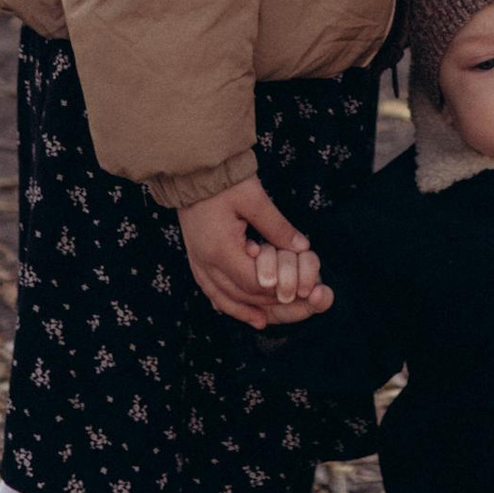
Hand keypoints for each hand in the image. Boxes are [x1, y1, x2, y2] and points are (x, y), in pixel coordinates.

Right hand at [178, 178, 333, 329]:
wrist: (191, 170)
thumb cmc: (224, 181)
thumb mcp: (254, 198)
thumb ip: (277, 226)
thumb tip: (302, 246)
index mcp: (220, 249)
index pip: (252, 282)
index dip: (276, 290)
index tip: (298, 292)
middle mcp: (205, 261)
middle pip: (238, 295)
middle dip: (266, 305)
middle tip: (292, 310)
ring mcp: (197, 261)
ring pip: (221, 297)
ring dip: (244, 311)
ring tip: (264, 321)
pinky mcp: (196, 258)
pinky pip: (209, 289)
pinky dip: (224, 302)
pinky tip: (236, 309)